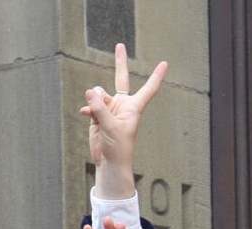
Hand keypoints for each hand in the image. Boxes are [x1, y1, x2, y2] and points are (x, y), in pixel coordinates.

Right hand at [81, 42, 168, 175]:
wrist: (109, 162)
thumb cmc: (118, 148)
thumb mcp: (110, 127)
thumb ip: (100, 108)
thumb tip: (90, 91)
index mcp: (133, 108)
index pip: (148, 89)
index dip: (156, 76)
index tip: (165, 63)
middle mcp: (123, 105)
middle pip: (120, 78)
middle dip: (120, 62)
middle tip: (119, 45)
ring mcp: (110, 108)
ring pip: (98, 93)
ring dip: (95, 101)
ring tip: (96, 115)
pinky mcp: (99, 114)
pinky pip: (91, 104)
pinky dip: (88, 109)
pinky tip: (86, 114)